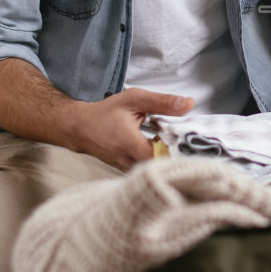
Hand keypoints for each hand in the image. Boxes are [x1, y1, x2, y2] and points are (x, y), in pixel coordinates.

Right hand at [71, 87, 193, 171]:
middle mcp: (130, 163)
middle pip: (164, 167)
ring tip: (173, 142)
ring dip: (168, 157)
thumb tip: (189, 103)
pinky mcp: (128, 171)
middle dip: (178, 154)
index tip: (190, 140)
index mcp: (132, 146)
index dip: (181, 150)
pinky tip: (162, 146)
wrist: (80, 128)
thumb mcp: (134, 100)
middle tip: (186, 140)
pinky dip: (158, 159)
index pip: (165, 158)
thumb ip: (163, 102)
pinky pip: (149, 168)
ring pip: (156, 170)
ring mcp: (128, 170)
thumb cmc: (105, 113)